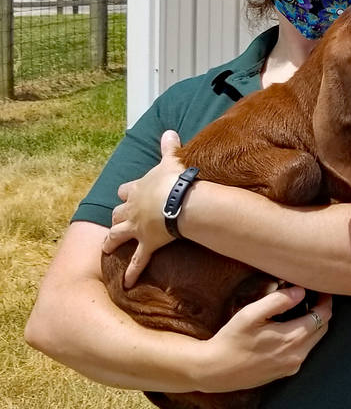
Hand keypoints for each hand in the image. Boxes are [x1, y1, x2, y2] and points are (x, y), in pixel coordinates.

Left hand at [103, 130, 186, 287]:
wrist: (178, 200)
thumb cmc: (174, 180)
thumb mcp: (170, 161)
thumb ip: (168, 147)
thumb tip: (169, 131)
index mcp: (138, 189)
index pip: (126, 191)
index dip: (125, 193)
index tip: (125, 194)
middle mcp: (132, 209)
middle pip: (117, 214)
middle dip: (115, 218)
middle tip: (116, 222)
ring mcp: (136, 228)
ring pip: (118, 236)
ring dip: (112, 242)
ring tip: (106, 249)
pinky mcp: (145, 244)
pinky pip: (137, 261)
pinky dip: (132, 272)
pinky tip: (126, 284)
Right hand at [195, 287, 332, 392]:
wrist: (216, 370)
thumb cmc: (232, 340)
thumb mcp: (251, 314)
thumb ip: (278, 300)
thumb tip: (300, 291)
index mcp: (292, 339)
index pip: (323, 316)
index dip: (325, 300)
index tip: (320, 289)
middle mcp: (297, 355)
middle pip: (322, 328)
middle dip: (320, 311)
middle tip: (311, 296)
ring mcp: (292, 366)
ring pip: (313, 340)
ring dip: (311, 324)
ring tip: (298, 310)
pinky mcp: (285, 371)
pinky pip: (303, 350)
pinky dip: (302, 337)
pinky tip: (287, 329)